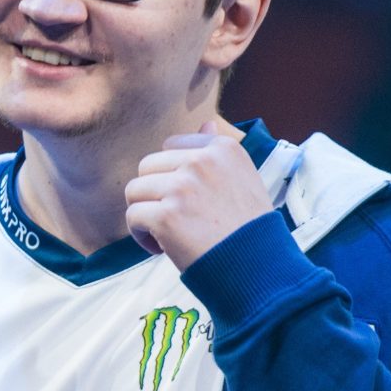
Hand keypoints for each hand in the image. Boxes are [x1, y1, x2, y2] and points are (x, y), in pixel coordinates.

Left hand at [124, 120, 276, 269]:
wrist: (257, 268)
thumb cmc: (248, 228)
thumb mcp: (244, 178)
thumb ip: (218, 150)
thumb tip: (206, 122)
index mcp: (222, 149)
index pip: (171, 146)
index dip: (171, 175)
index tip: (187, 200)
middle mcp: (202, 162)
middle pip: (147, 167)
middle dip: (154, 194)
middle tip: (174, 219)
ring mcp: (182, 187)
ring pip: (134, 190)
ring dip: (146, 213)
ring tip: (167, 234)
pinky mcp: (166, 216)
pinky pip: (133, 216)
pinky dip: (141, 236)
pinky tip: (162, 247)